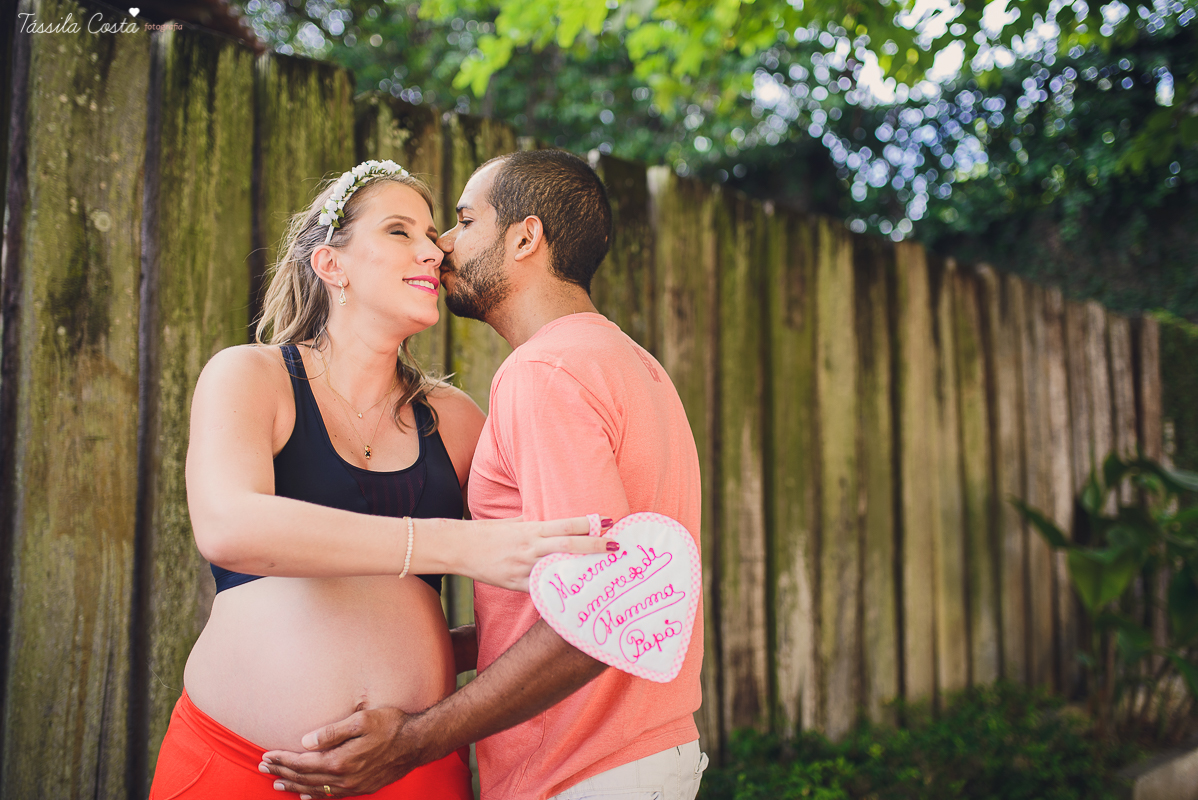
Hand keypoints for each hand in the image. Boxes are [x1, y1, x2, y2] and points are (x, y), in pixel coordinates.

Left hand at [259, 707, 422, 797]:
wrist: (416, 743)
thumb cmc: (390, 725)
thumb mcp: (362, 720)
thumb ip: (332, 731)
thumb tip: (306, 741)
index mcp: (341, 760)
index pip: (303, 762)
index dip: (282, 759)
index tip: (266, 755)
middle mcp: (344, 778)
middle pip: (305, 777)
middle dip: (282, 772)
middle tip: (262, 767)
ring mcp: (353, 786)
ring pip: (315, 790)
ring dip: (293, 786)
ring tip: (276, 783)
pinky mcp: (361, 788)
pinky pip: (332, 796)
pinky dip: (314, 796)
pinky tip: (305, 795)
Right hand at [458, 515, 614, 591]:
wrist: (458, 548)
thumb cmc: (487, 533)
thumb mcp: (513, 522)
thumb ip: (535, 523)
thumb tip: (557, 523)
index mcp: (531, 529)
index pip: (566, 525)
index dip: (588, 523)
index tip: (609, 521)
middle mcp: (530, 548)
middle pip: (569, 546)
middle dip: (595, 546)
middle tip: (616, 546)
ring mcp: (523, 567)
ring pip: (559, 568)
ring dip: (582, 569)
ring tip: (603, 571)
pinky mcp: (516, 583)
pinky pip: (541, 587)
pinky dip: (558, 588)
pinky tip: (575, 592)